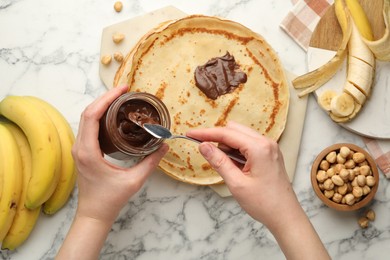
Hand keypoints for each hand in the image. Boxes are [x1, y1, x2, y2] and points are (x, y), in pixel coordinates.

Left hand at [72, 85, 167, 223]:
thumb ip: (150, 162)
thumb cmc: (110, 199)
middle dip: (105, 98)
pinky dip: (98, 115)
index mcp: (88, 151)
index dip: (106, 99)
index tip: (122, 89)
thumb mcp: (134, 181)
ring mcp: (78, 149)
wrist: (94, 213)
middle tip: (124, 90)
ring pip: (86, 118)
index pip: (92, 115)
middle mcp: (79, 147)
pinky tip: (112, 114)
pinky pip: (88, 126)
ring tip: (120, 98)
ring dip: (101, 105)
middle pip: (87, 112)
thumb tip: (164, 145)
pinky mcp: (82, 151)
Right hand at [187, 121, 329, 258]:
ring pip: (240, 136)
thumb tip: (204, 146)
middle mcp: (266, 143)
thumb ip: (219, 162)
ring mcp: (269, 148)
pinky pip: (248, 145)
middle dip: (216, 137)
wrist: (285, 216)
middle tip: (200, 147)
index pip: (226, 133)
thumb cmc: (264, 203)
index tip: (191, 134)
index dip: (206, 133)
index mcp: (259, 148)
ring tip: (220, 162)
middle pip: (234, 130)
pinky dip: (236, 151)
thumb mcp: (236, 183)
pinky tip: (231, 164)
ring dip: (226, 145)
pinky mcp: (269, 154)